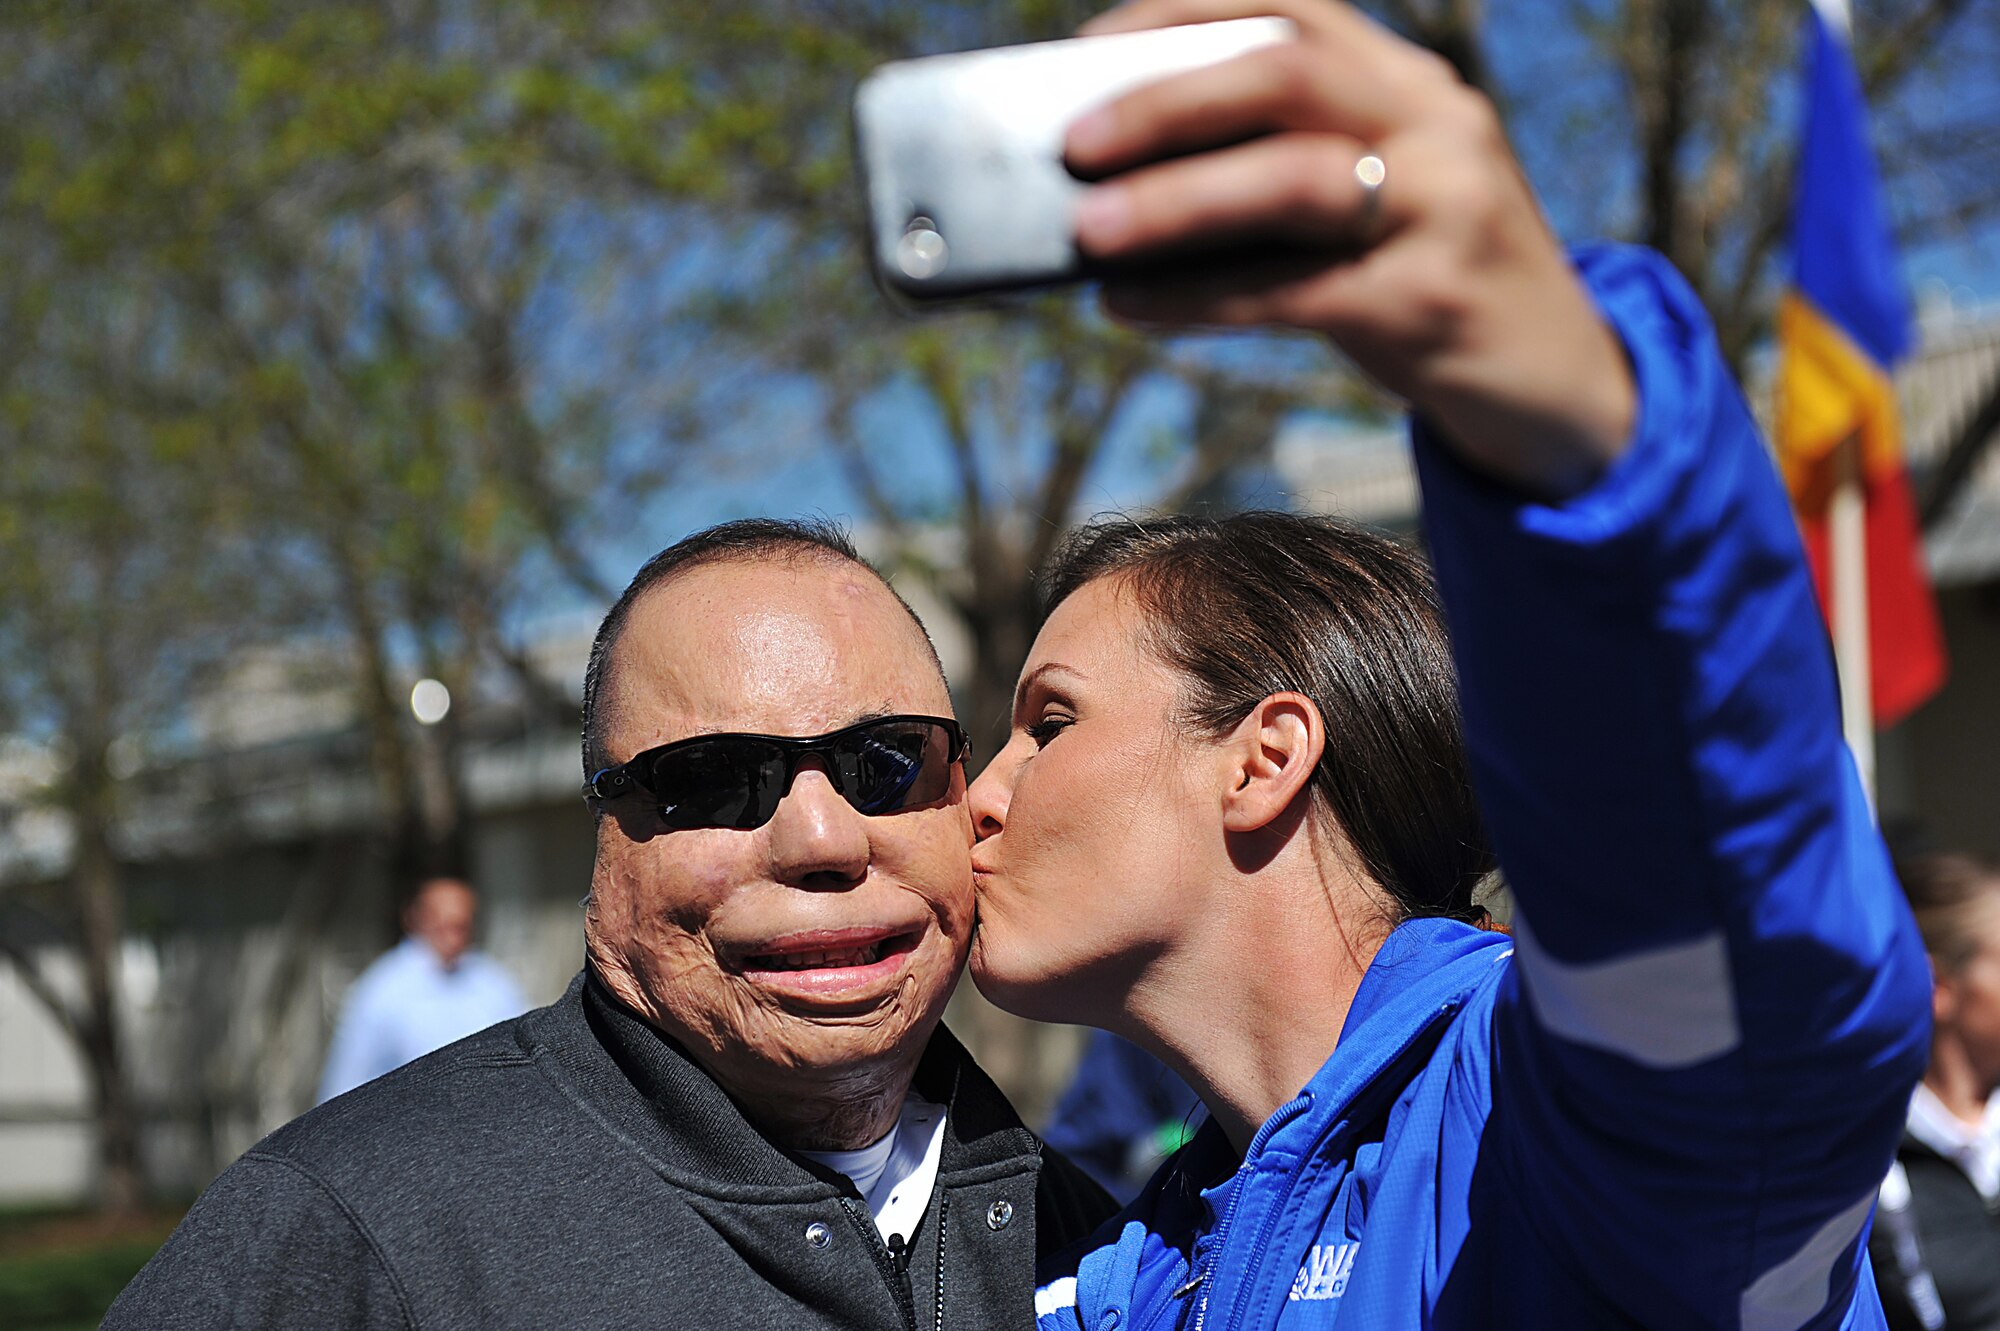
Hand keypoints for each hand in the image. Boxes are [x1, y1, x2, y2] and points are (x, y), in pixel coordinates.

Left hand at [1067, 0, 1635, 498]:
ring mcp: (1446, 209)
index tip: (1087, 53)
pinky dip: (1198, 295)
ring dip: (1173, 204)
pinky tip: (1130, 304)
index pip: (1290, 10)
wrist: (1559, 385)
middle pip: (1287, 75)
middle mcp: (1439, 123)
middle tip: (1072, 146)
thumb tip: (1116, 183)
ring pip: (1291, 181)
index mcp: (1413, 82)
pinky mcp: (1431, 302)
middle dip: (1165, 102)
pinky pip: (1291, 291)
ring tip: (1086, 232)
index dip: (1180, 18)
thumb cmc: (1428, 284)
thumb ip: (1282, 168)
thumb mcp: (1380, 200)